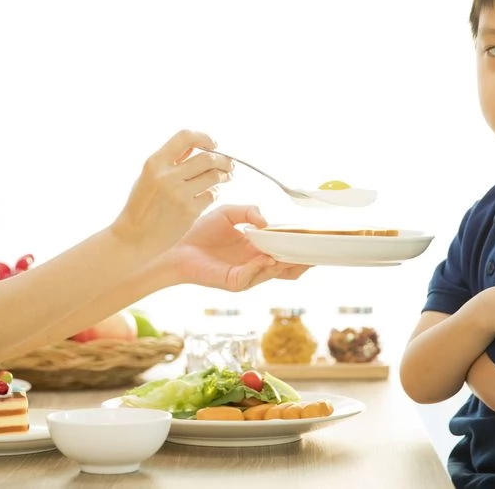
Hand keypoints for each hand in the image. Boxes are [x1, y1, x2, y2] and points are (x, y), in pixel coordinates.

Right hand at [111, 130, 233, 254]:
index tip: (213, 145)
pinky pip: (211, 195)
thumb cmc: (141, 207)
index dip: (204, 138)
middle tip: (229, 165)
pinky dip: (215, 193)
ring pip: (214, 175)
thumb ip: (169, 162)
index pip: (185, 137)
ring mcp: (179, 194)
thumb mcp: (147, 177)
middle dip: (223, 160)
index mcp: (154, 163)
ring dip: (224, 176)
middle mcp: (167, 176)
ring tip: (226, 178)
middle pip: (207, 157)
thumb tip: (195, 146)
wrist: (133, 237)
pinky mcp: (189, 211)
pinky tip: (211, 195)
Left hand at [156, 204, 309, 290]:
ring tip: (296, 253)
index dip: (301, 247)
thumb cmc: (201, 230)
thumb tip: (268, 222)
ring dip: (285, 263)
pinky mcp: (234, 281)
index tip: (317, 240)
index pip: (285, 250)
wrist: (177, 245)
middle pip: (287, 267)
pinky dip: (261, 267)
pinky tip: (265, 257)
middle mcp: (255, 263)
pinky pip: (252, 276)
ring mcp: (246, 274)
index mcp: (257, 248)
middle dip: (303, 261)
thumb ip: (249, 212)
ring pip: (274, 273)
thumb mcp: (229, 213)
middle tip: (317, 251)